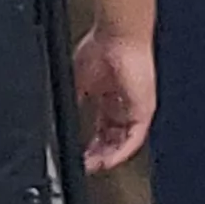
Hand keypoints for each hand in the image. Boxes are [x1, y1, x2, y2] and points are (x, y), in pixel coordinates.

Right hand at [75, 26, 156, 170]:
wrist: (117, 37)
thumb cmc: (101, 48)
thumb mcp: (79, 80)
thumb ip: (74, 100)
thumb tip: (60, 116)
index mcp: (108, 96)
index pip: (101, 128)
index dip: (90, 143)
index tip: (79, 154)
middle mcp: (123, 105)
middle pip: (112, 138)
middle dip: (98, 153)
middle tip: (85, 164)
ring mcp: (135, 108)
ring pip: (123, 142)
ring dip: (108, 156)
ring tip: (94, 166)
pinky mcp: (144, 111)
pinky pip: (133, 138)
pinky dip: (120, 152)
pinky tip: (108, 159)